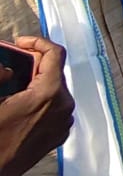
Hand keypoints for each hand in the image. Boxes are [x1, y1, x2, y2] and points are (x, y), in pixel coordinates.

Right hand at [0, 37, 74, 175]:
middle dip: (33, 63)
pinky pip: (55, 106)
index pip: (55, 53)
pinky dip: (42, 98)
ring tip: (13, 85)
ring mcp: (65, 121)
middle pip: (55, 71)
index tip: (18, 43)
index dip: (37, 42)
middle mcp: (64, 106)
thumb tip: (7, 67)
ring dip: (37, 81)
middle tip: (10, 63)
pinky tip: (21, 104)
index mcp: (49, 93)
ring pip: (55, 88)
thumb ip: (0, 75)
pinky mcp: (61, 133)